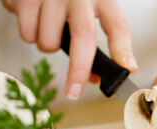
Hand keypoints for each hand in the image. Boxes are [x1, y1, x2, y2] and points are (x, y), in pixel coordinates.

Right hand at [2, 0, 137, 98]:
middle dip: (79, 69)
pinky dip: (30, 36)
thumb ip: (93, 44)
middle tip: (75, 91)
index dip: (123, 49)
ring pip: (50, 40)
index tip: (128, 68)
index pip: (118, 25)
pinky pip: (28, 34)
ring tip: (49, 31)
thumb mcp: (87, 14)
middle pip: (84, 35)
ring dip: (48, 47)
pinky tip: (34, 21)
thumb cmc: (67, 2)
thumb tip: (94, 79)